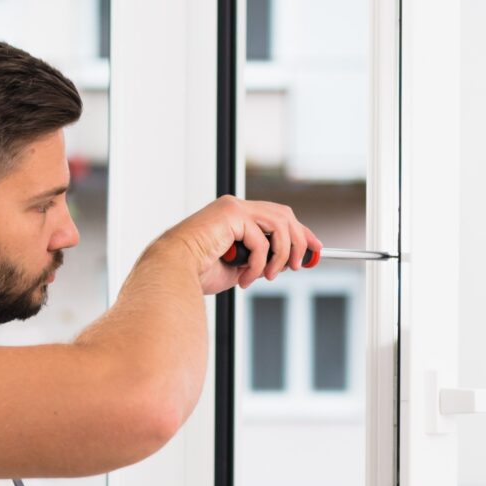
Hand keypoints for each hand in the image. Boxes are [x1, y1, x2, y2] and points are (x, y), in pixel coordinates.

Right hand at [164, 195, 320, 294]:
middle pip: (284, 215)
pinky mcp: (231, 214)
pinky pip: (261, 240)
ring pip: (280, 224)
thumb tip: (284, 263)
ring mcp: (233, 208)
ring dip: (281, 255)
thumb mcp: (238, 268)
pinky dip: (259, 263)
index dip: (300, 233)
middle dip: (300, 240)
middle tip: (301, 265)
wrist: (171, 272)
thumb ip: (260, 260)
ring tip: (270, 275)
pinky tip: (245, 278)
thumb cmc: (196, 272)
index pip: (277, 217)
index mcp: (234, 216)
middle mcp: (235, 207)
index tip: (314, 250)